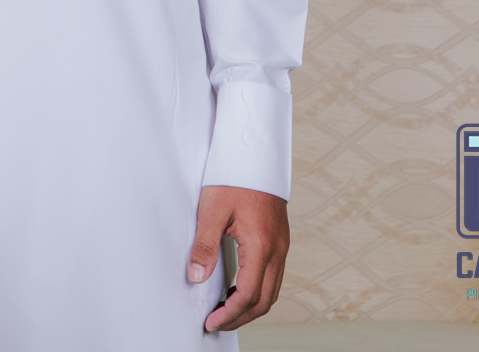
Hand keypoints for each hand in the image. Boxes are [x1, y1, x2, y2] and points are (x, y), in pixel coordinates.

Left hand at [191, 184, 288, 331]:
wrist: (254, 155)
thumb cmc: (233, 177)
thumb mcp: (212, 210)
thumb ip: (205, 246)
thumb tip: (196, 277)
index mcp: (261, 245)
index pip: (248, 294)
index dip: (229, 314)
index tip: (211, 322)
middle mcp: (277, 250)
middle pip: (265, 300)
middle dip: (241, 317)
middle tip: (217, 323)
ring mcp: (282, 246)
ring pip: (272, 290)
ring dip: (251, 306)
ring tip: (225, 311)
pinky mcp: (279, 240)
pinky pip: (274, 276)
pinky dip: (258, 290)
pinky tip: (237, 289)